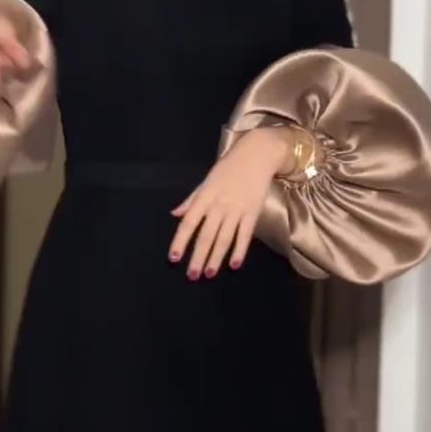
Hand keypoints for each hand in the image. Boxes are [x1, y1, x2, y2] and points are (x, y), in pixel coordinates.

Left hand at [167, 127, 293, 280]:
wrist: (256, 155)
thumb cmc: (228, 169)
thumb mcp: (206, 182)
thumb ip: (191, 200)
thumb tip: (174, 214)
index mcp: (205, 197)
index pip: (189, 222)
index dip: (180, 241)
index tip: (173, 258)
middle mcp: (219, 205)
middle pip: (206, 235)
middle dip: (198, 256)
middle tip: (191, 276)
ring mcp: (237, 209)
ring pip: (224, 238)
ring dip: (216, 258)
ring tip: (208, 274)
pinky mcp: (253, 212)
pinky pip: (244, 235)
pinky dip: (239, 251)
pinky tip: (234, 265)